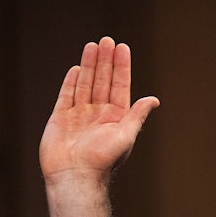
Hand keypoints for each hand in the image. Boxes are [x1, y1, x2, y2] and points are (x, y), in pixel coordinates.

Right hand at [40, 37, 158, 216]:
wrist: (75, 177)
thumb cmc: (104, 160)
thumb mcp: (126, 135)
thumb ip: (137, 115)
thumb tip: (154, 99)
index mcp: (116, 116)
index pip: (120, 85)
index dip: (121, 66)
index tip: (122, 47)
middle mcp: (99, 113)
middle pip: (102, 80)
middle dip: (105, 60)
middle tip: (107, 40)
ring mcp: (79, 115)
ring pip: (85, 84)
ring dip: (89, 65)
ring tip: (92, 45)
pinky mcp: (61, 118)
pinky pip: (66, 96)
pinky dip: (71, 82)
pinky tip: (76, 68)